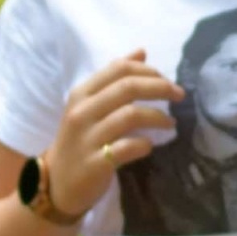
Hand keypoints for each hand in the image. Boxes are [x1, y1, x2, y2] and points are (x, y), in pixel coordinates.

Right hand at [47, 51, 182, 216]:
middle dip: (160, 87)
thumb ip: (114, 79)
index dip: (148, 70)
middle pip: (128, 87)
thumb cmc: (80, 140)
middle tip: (179, 95)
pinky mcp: (95, 163)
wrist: (56, 184)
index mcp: (81, 93)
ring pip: (130, 115)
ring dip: (158, 117)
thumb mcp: (90, 105)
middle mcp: (82, 112)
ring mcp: (87, 138)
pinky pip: (127, 147)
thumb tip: (141, 52)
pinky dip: (144, 144)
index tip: (167, 80)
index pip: (119, 69)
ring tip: (171, 124)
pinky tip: (150, 145)